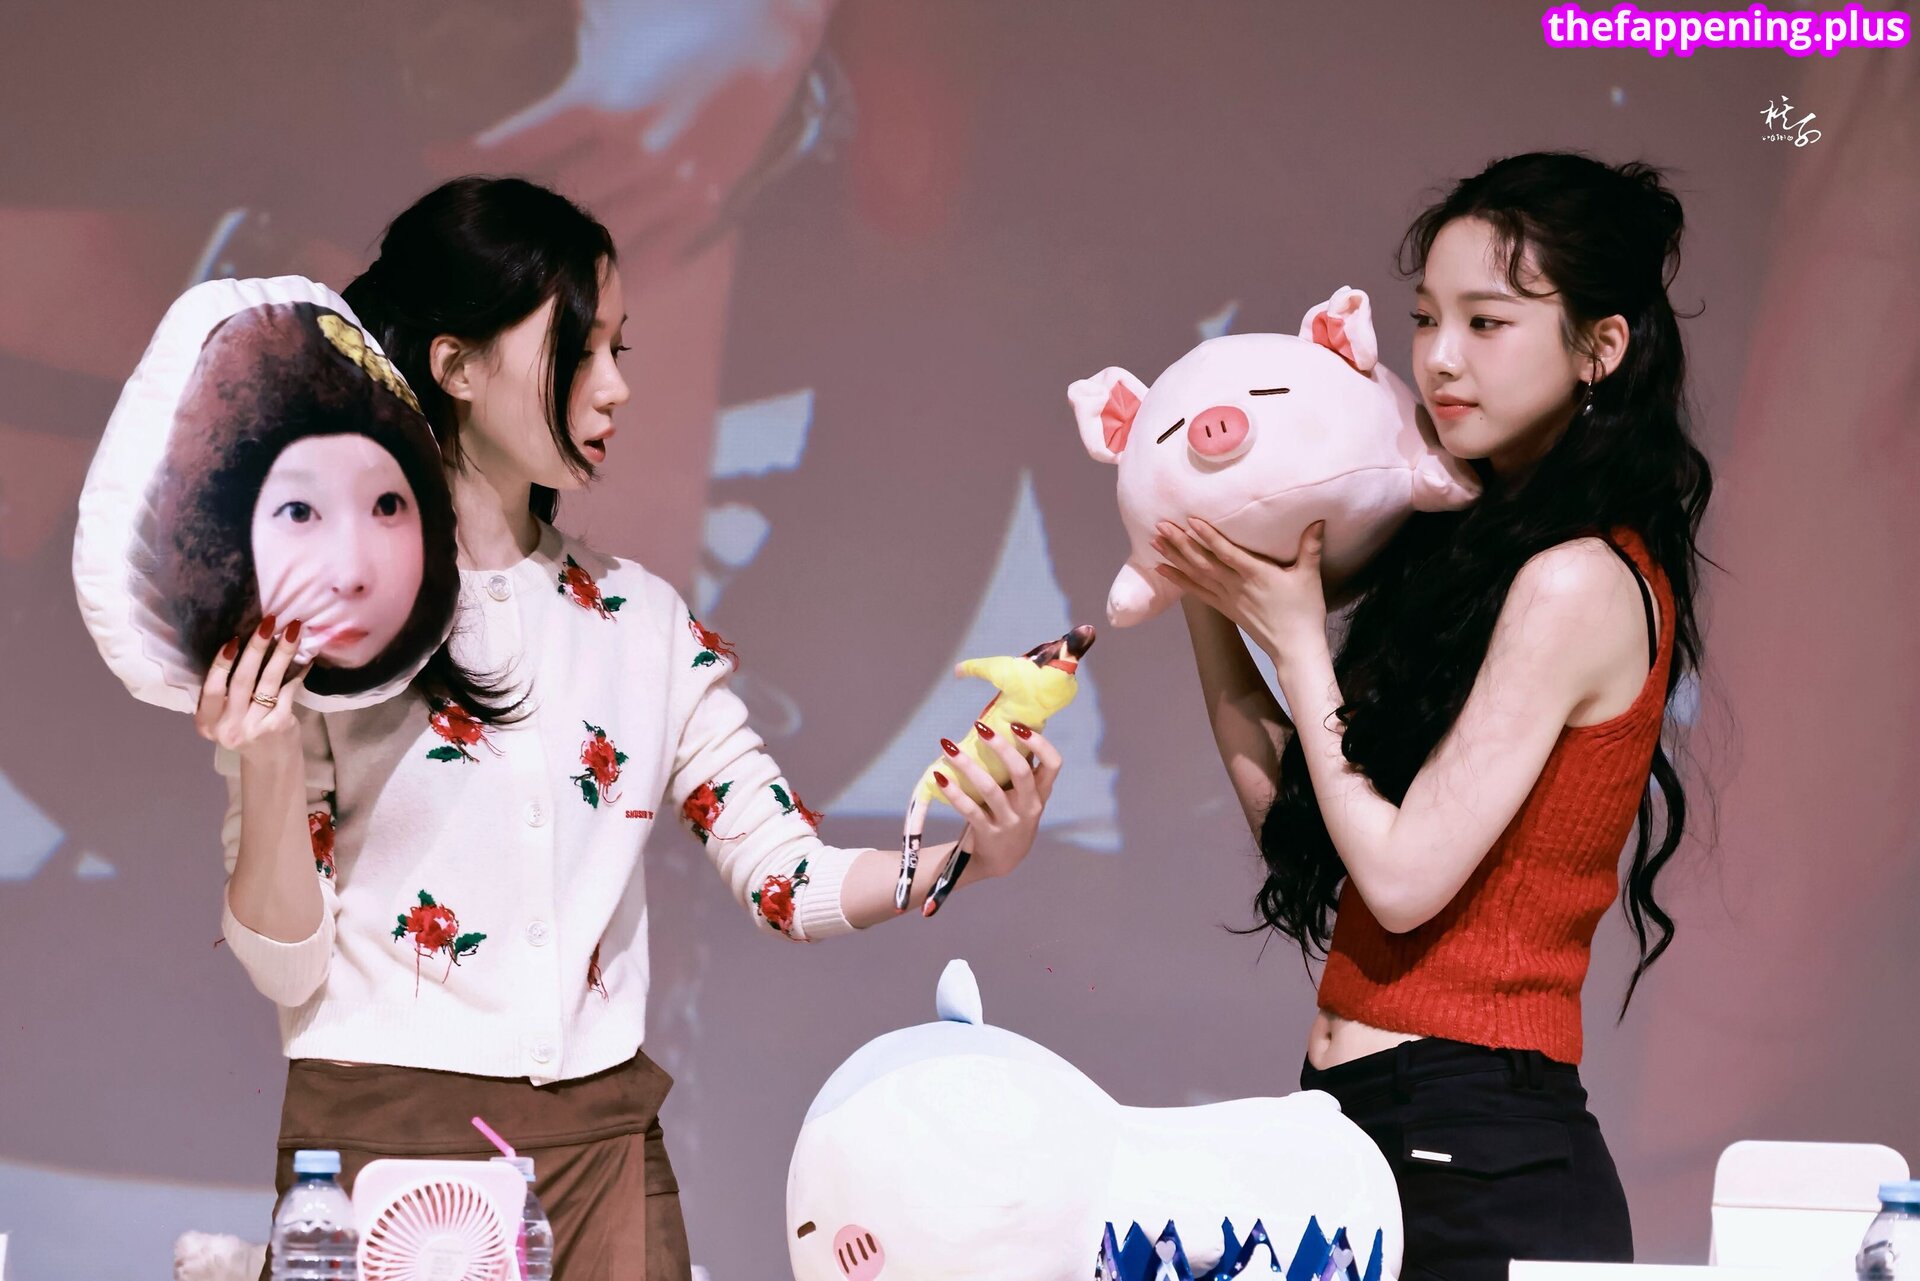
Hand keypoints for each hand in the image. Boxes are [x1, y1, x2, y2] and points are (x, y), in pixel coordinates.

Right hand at [194, 617, 308, 765]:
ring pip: (268, 682)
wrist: (270, 762)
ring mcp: (254, 727)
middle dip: (256, 648)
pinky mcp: (279, 725)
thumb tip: (241, 643)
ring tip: (292, 631)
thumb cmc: (246, 729)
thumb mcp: (225, 716)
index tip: (233, 640)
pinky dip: (298, 672)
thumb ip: (225, 692)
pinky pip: (289, 690)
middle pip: (242, 680)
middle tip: (268, 622)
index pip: (210, 690)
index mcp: (206, 722)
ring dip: (281, 653)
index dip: (220, 664)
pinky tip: (305, 658)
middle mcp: (227, 727)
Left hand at [930, 723, 1061, 880]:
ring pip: (990, 789)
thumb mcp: (1023, 795)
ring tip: (948, 747)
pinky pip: (969, 810)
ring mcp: (1009, 822)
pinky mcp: (988, 834)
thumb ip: (1019, 768)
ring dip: (967, 765)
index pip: (1053, 764)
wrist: (1001, 859)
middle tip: (980, 727)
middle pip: (1021, 773)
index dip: (1040, 743)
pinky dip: (953, 792)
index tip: (1018, 725)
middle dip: (1001, 747)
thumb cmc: (1011, 814)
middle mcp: (1029, 807)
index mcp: (1041, 793)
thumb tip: (1008, 724)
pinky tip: (940, 777)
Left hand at [1153, 518, 1329, 667]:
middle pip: (1203, 562)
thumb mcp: (1309, 576)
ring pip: (1196, 575)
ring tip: (1154, 542)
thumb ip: (1310, 547)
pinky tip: (1163, 570)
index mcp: (1257, 574)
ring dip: (1174, 558)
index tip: (1190, 520)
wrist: (1295, 648)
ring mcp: (1228, 599)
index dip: (1208, 536)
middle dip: (1180, 543)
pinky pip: (1197, 593)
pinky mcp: (1225, 609)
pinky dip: (1179, 580)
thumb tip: (1319, 520)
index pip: (1227, 552)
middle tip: (1160, 525)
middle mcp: (1236, 586)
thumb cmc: (1304, 611)